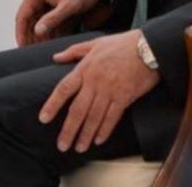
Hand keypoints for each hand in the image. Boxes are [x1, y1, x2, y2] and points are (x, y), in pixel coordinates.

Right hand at [14, 0, 109, 45]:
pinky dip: (49, 29)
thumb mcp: (68, 6)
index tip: (23, 46)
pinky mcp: (55, 3)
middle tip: (32, 51)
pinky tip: (52, 40)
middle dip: (30, 35)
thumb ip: (52, 19)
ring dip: (40, 34)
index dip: (21, 32)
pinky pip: (47, 19)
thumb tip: (37, 31)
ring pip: (38, 20)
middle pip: (29, 19)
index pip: (22, 15)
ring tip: (42, 48)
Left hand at [39, 31, 160, 152]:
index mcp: (85, 68)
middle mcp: (95, 81)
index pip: (63, 89)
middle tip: (62, 146)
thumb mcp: (95, 42)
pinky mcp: (125, 97)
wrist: (149, 47)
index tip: (43, 119)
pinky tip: (98, 140)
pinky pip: (112, 118)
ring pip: (94, 117)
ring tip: (79, 148)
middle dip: (68, 130)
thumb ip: (74, 51)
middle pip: (77, 110)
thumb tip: (55, 57)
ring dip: (85, 135)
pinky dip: (104, 131)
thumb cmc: (122, 44)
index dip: (52, 105)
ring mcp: (110, 90)